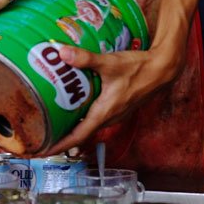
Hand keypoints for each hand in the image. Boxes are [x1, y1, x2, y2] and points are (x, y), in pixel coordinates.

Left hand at [44, 43, 184, 155]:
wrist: (162, 69)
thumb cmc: (139, 69)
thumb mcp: (110, 62)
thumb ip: (85, 58)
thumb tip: (62, 52)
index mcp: (104, 113)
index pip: (78, 137)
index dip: (59, 145)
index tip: (43, 150)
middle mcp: (108, 118)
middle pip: (80, 135)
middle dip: (61, 138)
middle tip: (41, 135)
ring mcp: (114, 115)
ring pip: (88, 126)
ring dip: (72, 128)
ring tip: (52, 123)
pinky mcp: (117, 108)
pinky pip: (95, 118)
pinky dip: (82, 117)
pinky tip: (73, 106)